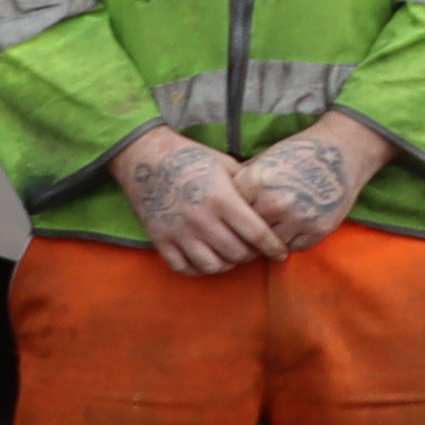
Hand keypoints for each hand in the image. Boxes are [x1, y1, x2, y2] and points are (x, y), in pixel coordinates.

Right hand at [113, 124, 283, 278]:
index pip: (257, 234)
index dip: (273, 247)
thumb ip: (247, 187)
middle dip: (251, 255)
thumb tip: (270, 204)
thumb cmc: (190, 157)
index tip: (281, 252)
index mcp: (221, 199)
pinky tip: (205, 258)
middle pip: (238, 253)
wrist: (144, 155)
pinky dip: (198, 268)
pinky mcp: (160, 238)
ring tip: (230, 255)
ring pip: (213, 266)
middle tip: (254, 250)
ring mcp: (178, 231)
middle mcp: (201, 219)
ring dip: (227, 264)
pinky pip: (183, 268)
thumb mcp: (225, 164)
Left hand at [237, 111, 378, 251]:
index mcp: (255, 183)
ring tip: (266, 233)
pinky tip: (288, 229)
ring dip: (267, 241)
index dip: (228, 216)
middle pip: (247, 232)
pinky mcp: (318, 230)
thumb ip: (240, 184)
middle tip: (244, 234)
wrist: (339, 152)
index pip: (229, 213)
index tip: (228, 220)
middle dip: (245, 234)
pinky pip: (294, 247)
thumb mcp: (261, 162)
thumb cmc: (295, 154)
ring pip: (270, 245)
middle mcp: (275, 203)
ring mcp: (298, 219)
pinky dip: (289, 242)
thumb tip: (217, 204)